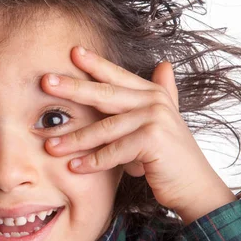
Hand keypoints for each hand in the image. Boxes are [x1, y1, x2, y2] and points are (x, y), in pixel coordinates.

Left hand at [42, 46, 234, 223]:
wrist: (195, 188)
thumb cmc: (170, 157)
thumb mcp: (163, 122)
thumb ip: (162, 93)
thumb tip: (164, 64)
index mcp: (153, 94)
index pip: (117, 76)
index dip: (95, 63)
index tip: (72, 52)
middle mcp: (154, 101)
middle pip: (105, 93)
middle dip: (72, 88)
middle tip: (45, 82)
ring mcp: (155, 119)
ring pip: (104, 128)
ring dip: (75, 139)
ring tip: (50, 145)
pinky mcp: (153, 140)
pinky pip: (113, 151)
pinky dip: (93, 162)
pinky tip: (75, 168)